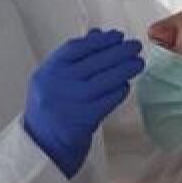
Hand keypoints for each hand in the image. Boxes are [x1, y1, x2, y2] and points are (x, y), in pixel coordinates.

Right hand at [24, 29, 144, 177]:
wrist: (43, 147)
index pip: (76, 47)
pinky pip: (109, 98)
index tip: (117, 36)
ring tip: (138, 62)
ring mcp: (73, 100)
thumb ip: (73, 59)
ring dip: (125, 69)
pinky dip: (120, 90)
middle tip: (135, 46)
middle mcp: (58, 83)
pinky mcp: (86, 118)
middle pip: (95, 61)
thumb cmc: (50, 110)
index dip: (99, 40)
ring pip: (105, 78)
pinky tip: (127, 85)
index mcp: (48, 71)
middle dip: (119, 51)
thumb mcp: (52, 81)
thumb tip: (97, 35)